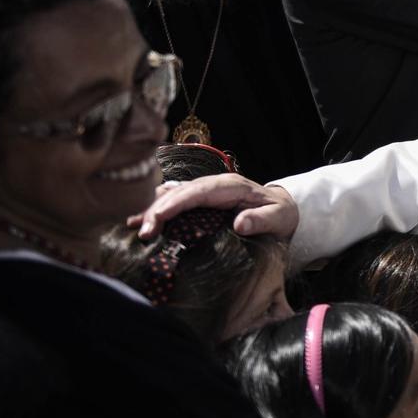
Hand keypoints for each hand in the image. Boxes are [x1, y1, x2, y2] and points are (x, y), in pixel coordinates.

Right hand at [133, 173, 299, 240]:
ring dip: (153, 210)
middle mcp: (214, 185)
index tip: (158, 218)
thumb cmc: (281, 214)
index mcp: (231, 186)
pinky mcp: (200, 201)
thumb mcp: (279, 218)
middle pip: (180, 193)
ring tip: (134, 226)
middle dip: (158, 210)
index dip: (176, 203)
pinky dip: (157, 210)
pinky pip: (175, 202)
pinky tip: (138, 220)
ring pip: (173, 195)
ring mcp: (206, 191)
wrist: (283, 209)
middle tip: (143, 232)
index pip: (198, 191)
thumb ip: (262, 220)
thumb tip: (241, 224)